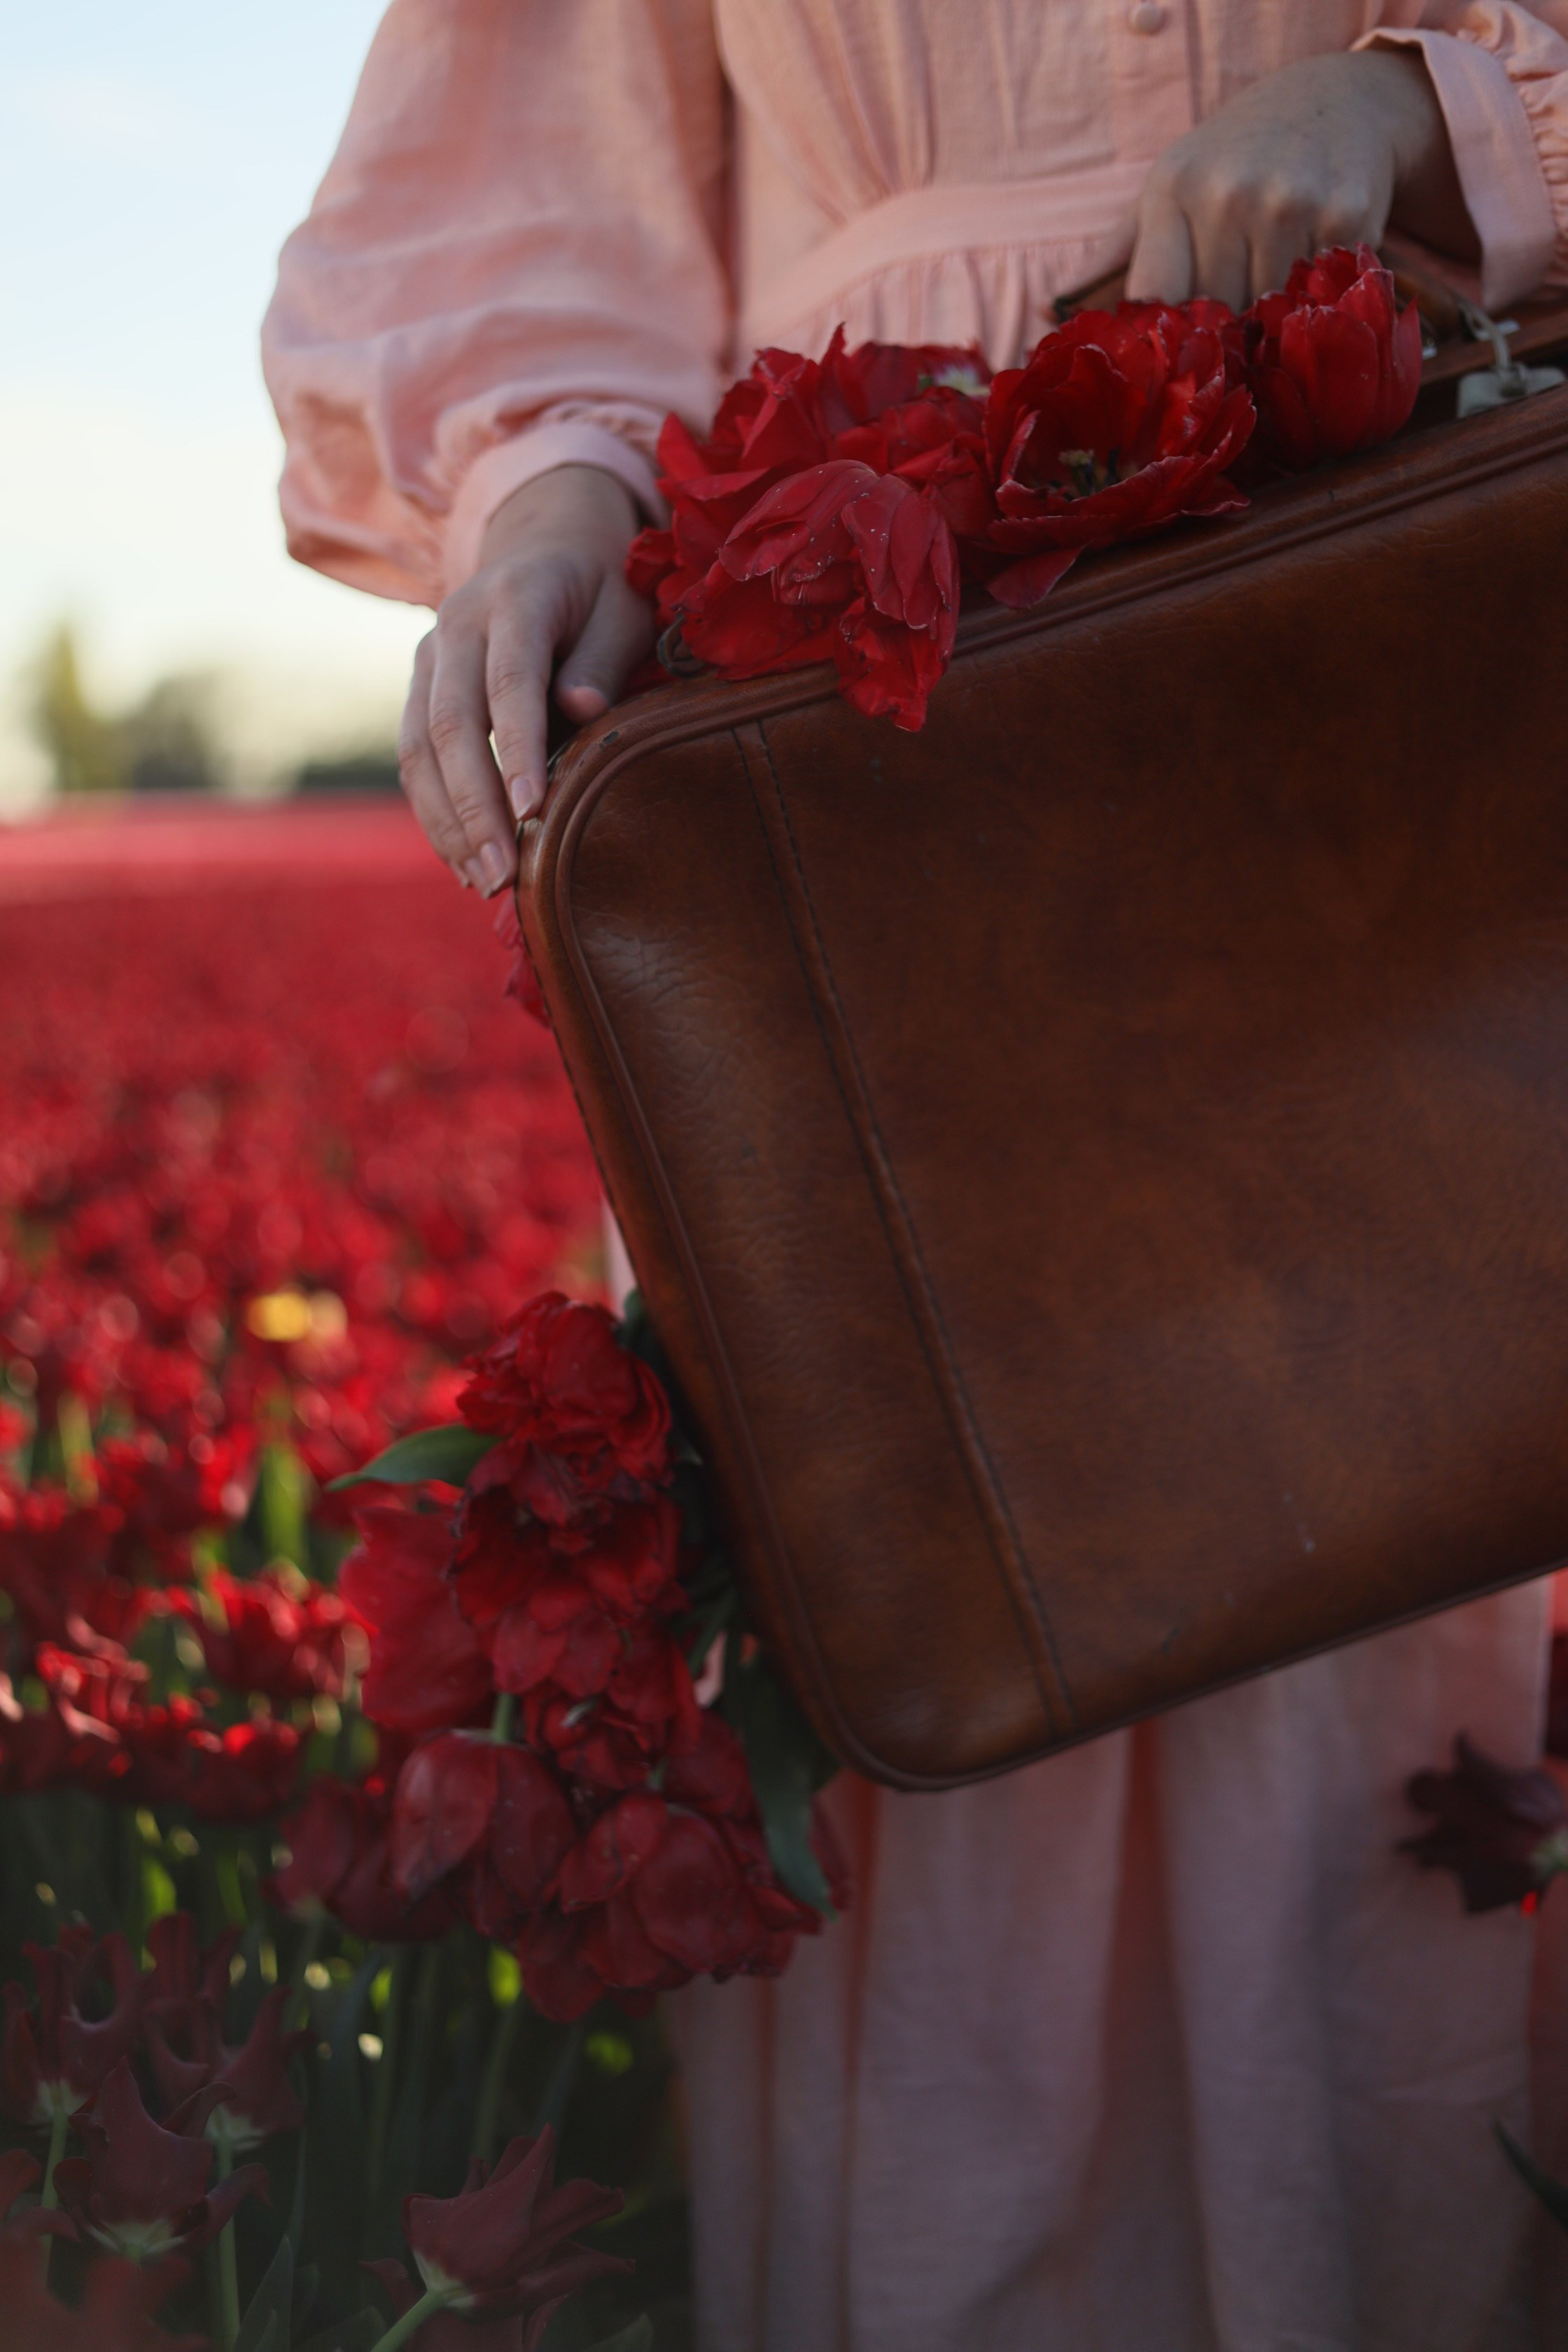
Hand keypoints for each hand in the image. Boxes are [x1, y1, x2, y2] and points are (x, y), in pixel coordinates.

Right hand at [398, 464, 654, 893]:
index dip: (518, 749)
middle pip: (450, 725)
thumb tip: (581, 713)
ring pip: (418, 749)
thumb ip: (602, 659)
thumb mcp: (622, 610)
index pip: (510, 681)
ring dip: (447, 823)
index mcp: (515, 597)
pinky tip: (465, 861)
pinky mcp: (419, 687)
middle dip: (475, 807)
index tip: (535, 812)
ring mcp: (429, 657)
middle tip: (503, 876)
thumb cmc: (599, 588)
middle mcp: (457, 624)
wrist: (543, 540)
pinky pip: (414, 758)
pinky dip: (436, 813)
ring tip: (483, 883)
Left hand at [1126, 50, 1477, 311]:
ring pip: (1267, 313)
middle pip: (1213, 314)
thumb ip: (1119, 252)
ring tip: (1274, 274)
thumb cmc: (1235, 156)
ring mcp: (1288, 203)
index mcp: (1173, 190)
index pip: (1154, 297)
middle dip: (1221, 325)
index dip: (1165, 334)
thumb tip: (1050, 309)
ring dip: (1270, 314)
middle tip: (1235, 303)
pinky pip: (1318, 294)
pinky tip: (1313, 254)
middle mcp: (1227, 194)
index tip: (1176, 346)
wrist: (1335, 99)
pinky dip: (1316, 293)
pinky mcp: (1343, 216)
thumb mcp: (1170, 186)